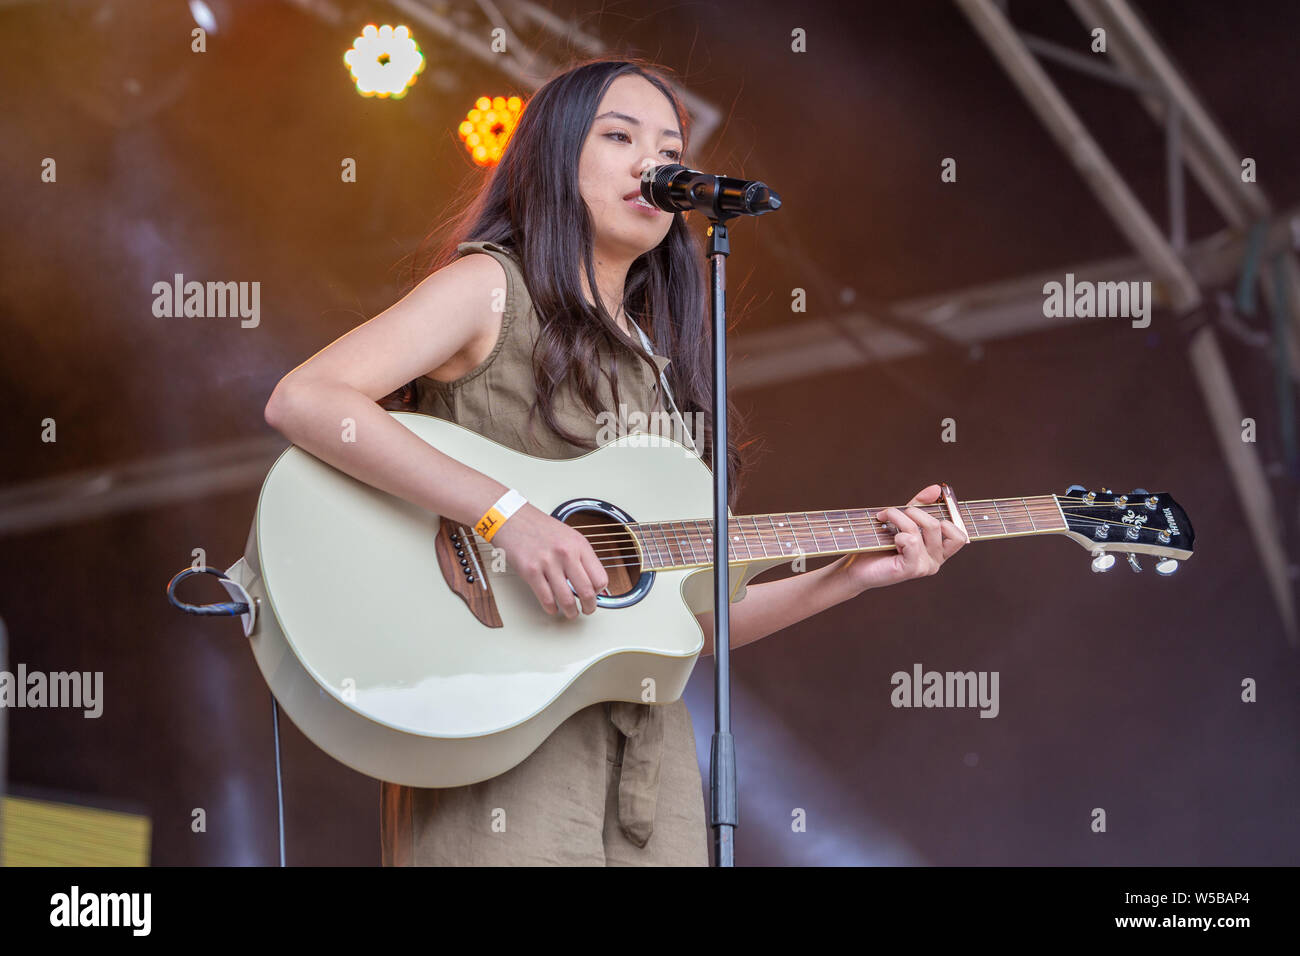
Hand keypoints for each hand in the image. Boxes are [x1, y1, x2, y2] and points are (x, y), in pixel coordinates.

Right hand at [489, 503, 609, 618]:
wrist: (512, 519)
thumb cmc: (539, 528)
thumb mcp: (569, 536)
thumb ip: (581, 556)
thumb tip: (591, 580)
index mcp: (579, 545)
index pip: (600, 577)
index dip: (600, 591)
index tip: (595, 594)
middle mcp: (566, 553)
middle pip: (587, 592)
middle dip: (589, 607)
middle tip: (588, 610)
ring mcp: (548, 563)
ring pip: (567, 600)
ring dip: (571, 612)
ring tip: (571, 613)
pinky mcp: (531, 571)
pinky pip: (546, 599)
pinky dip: (551, 608)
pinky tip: (553, 608)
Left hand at [835, 484, 967, 593]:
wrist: (857, 565)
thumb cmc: (880, 543)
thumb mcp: (903, 520)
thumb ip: (921, 506)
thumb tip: (936, 489)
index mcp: (939, 551)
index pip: (960, 535)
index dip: (946, 517)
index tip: (921, 507)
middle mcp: (936, 561)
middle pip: (938, 525)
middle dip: (913, 512)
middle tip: (893, 513)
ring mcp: (926, 567)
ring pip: (923, 529)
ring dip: (899, 518)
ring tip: (884, 519)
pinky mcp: (912, 569)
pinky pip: (911, 541)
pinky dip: (897, 534)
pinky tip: (889, 540)